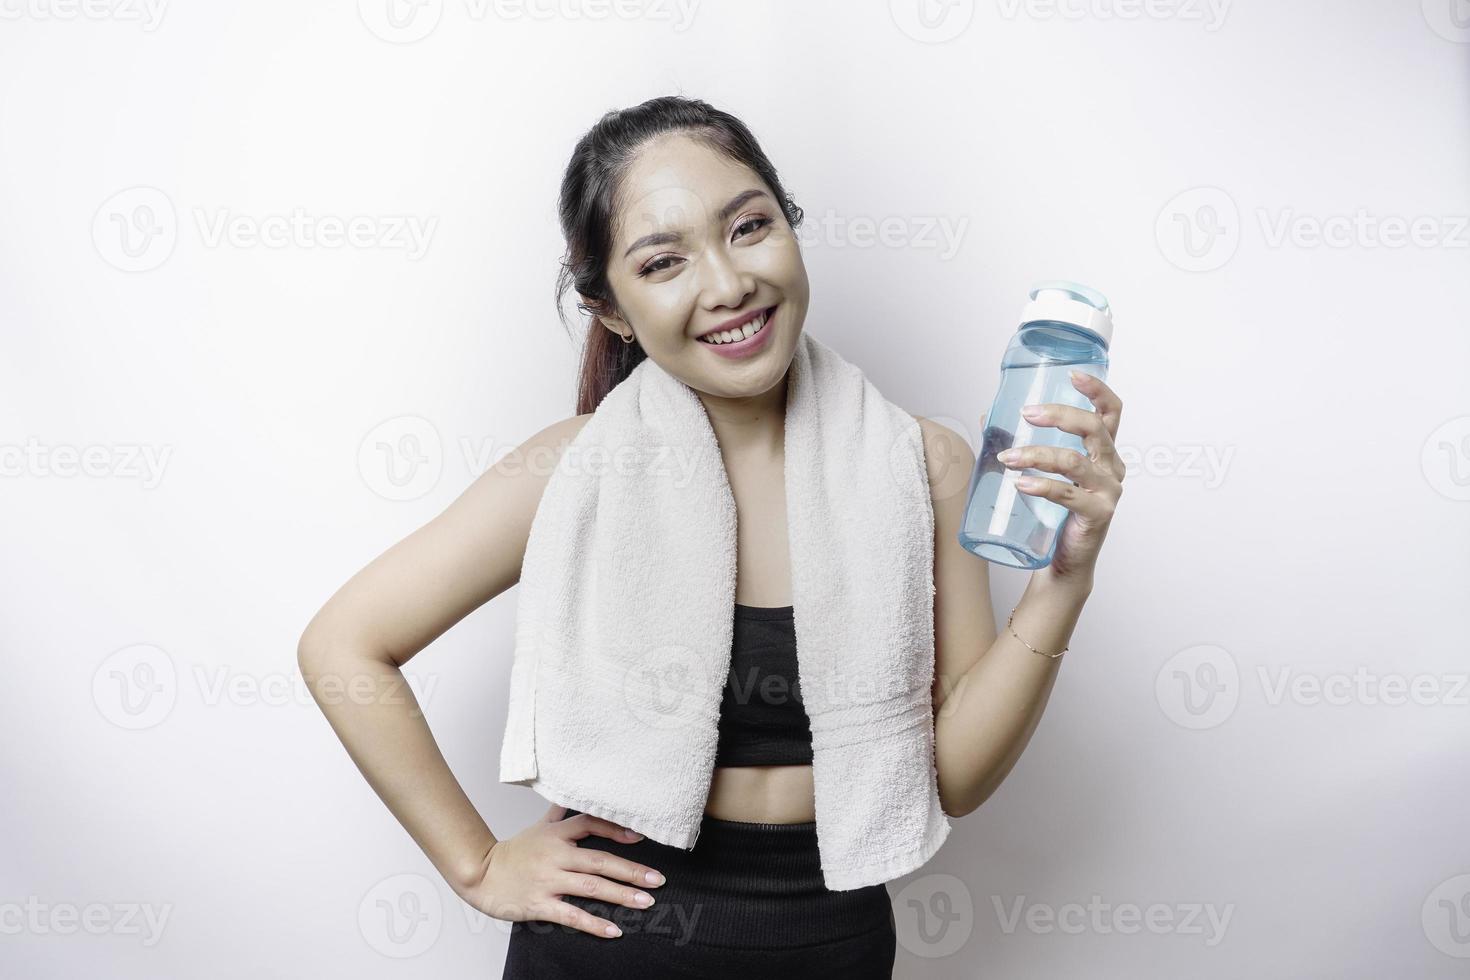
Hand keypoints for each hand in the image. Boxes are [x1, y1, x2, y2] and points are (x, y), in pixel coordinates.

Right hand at [456, 803, 666, 939]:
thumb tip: (572, 796)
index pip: (591, 824)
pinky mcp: (539, 904)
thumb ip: (558, 814)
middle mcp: (555, 856)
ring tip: (646, 902)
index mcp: (556, 835)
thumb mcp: (537, 828)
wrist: (479, 874)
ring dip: (621, 895)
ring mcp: (548, 881)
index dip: (616, 829)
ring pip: (591, 887)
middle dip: (631, 871)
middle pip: (600, 861)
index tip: (640, 836)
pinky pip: (572, 915)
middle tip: (657, 879)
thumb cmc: (512, 853)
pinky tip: (615, 930)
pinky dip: (595, 924)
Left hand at [996, 370, 1124, 587]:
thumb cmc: (1054, 513)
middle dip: (1059, 415)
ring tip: (1007, 458)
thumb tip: (987, 417)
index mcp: (1104, 452)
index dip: (1097, 389)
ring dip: (1036, 455)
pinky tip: (1020, 484)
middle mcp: (1112, 468)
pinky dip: (1042, 486)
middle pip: (1094, 428)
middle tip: (1027, 414)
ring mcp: (1108, 491)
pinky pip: (1068, 494)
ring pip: (1074, 460)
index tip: (1072, 374)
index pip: (1111, 412)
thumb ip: (1021, 443)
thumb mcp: (1043, 473)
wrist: (1063, 562)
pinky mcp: (1098, 514)